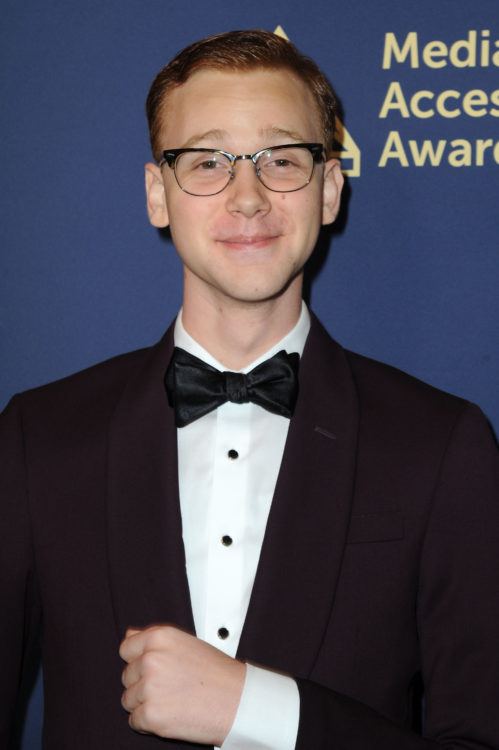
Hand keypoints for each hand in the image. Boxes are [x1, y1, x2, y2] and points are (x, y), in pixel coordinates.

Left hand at [119, 624, 245, 745]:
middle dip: (142, 684)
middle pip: (127, 676)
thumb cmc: (216, 673)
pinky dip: (148, 723)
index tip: (152, 669)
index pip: (126, 649)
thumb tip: (129, 634)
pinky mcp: (151, 715)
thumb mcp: (185, 642)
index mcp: (160, 637)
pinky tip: (170, 715)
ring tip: (172, 701)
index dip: (138, 661)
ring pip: (128, 700)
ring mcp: (149, 687)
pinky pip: (134, 721)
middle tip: (170, 687)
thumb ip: (154, 639)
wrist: (238, 701)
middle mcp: (151, 659)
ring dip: (145, 704)